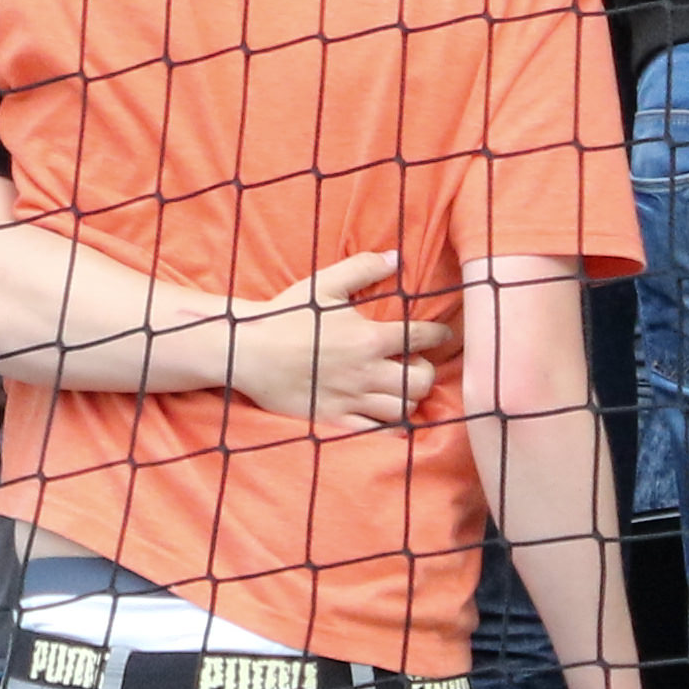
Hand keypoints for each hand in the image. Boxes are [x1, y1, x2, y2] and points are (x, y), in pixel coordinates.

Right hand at [229, 248, 452, 425]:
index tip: (441, 334)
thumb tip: (396, 257)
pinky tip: (387, 415)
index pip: (422, 337)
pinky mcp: (337, 419)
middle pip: (421, 380)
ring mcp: (353, 399)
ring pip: (404, 408)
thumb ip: (362, 268)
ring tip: (400, 388)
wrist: (248, 350)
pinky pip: (379, 432)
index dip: (439, 335)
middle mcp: (367, 372)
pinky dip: (391, 426)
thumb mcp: (324, 284)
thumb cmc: (287, 315)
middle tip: (415, 364)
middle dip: (425, 371)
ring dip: (409, 398)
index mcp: (368, 337)